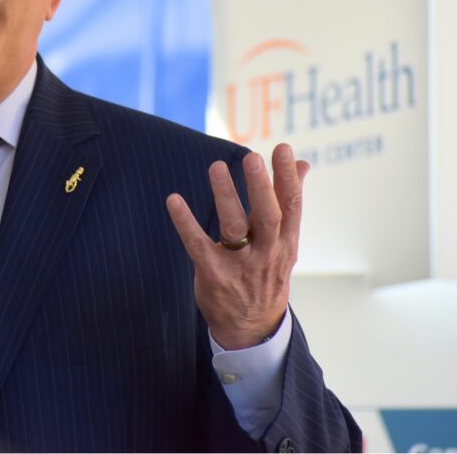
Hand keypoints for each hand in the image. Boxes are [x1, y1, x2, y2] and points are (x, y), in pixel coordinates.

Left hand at [166, 143, 308, 349]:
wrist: (252, 328)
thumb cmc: (266, 274)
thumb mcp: (285, 243)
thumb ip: (288, 202)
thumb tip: (303, 163)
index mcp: (286, 242)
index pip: (291, 205)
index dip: (287, 177)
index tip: (282, 149)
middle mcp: (267, 253)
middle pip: (267, 216)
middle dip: (261, 187)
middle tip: (252, 158)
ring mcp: (241, 266)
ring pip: (234, 226)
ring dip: (226, 196)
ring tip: (216, 167)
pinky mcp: (214, 275)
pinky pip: (197, 245)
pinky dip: (185, 222)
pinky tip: (174, 200)